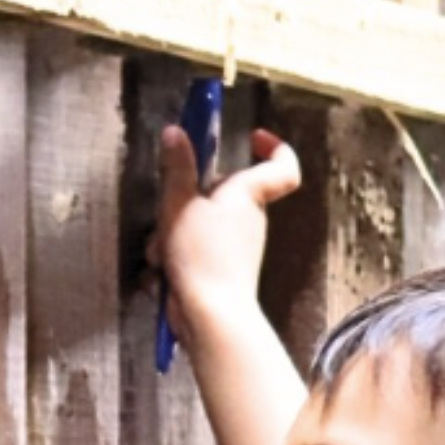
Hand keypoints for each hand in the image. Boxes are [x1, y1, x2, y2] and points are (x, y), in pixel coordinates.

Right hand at [152, 126, 300, 350]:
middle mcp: (248, 218)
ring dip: (171, 235)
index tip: (252, 137)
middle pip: (219, 193)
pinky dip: (173, 258)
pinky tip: (163, 272)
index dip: (274, 147)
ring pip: (198, 223)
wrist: (210, 314)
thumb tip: (175, 130)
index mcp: (248, 195)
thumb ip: (177, 168)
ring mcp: (235, 246)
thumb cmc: (202, 255)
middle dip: (185, 199)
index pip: (282, 166)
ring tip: (162, 251)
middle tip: (168, 208)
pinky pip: (192, 250)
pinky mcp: (219, 269)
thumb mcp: (180, 205)